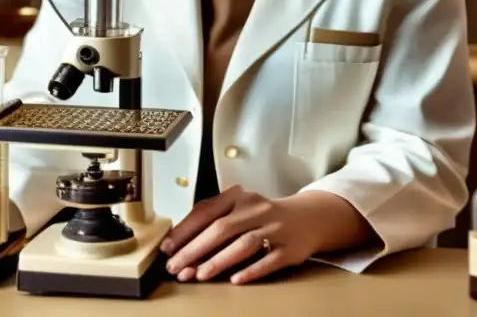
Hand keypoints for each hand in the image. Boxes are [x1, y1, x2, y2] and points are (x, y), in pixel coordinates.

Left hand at [159, 185, 319, 284]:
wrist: (309, 217)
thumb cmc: (264, 216)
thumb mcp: (240, 209)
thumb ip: (214, 221)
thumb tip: (178, 243)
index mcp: (239, 196)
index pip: (207, 211)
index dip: (185, 230)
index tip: (168, 248)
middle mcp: (256, 208)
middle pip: (222, 228)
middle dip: (196, 249)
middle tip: (177, 267)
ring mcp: (275, 227)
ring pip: (244, 243)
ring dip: (220, 260)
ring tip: (200, 274)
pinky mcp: (290, 247)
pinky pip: (270, 259)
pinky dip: (252, 269)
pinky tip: (236, 280)